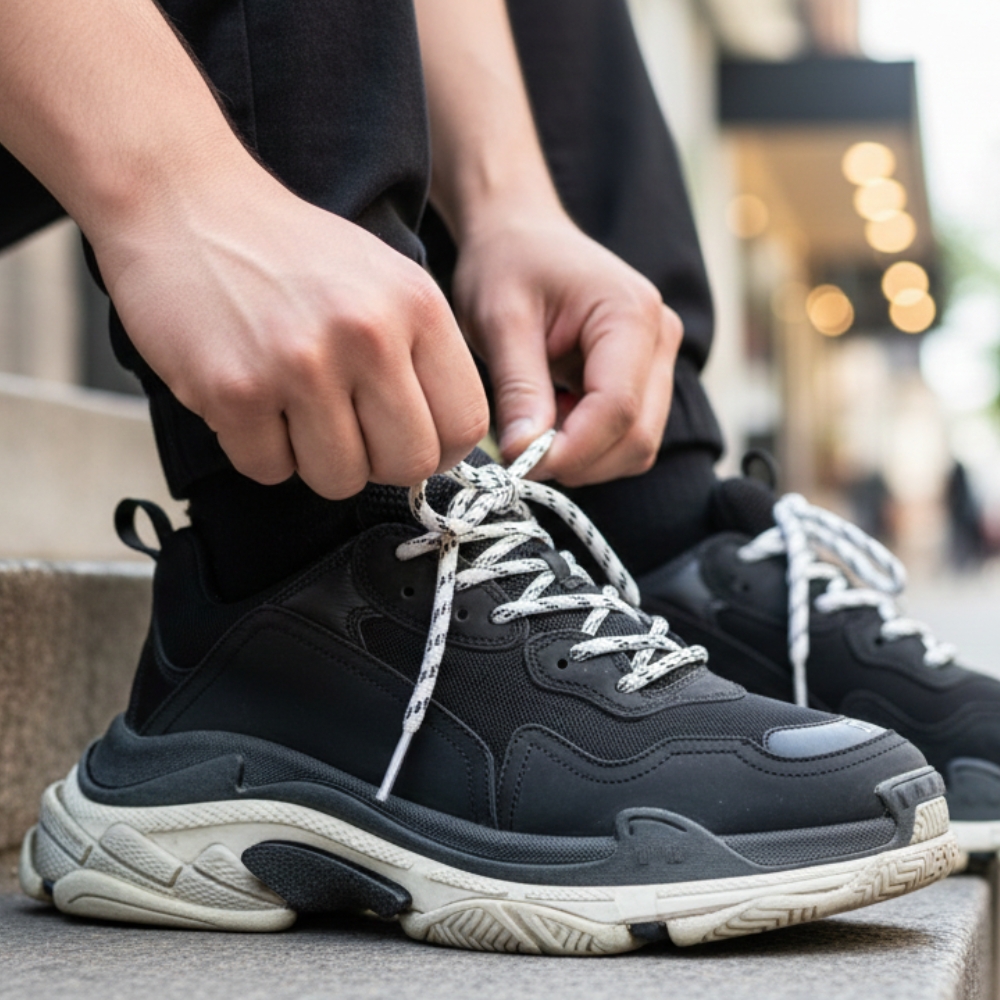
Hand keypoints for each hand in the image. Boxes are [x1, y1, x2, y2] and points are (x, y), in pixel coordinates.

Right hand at [96, 167, 488, 498]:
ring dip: (314, 459)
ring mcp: (300, 365)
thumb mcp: (383, 280)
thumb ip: (422, 356)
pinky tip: (248, 400)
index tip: (407, 439)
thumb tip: (443, 446)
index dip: (438, 447)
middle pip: (410, 464)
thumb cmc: (287, 251)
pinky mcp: (234, 392)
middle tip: (345, 431)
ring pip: (340, 480)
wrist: (182, 201)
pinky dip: (258, 450)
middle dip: (378, 462)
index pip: (466, 424)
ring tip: (291, 407)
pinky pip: (269, 470)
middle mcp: (367, 336)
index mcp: (417, 307)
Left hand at [452, 208, 681, 485]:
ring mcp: (660, 358)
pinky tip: (554, 418)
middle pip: (638, 436)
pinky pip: (630, 435)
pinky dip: (590, 446)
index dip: (571, 450)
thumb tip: (523, 456)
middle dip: (579, 460)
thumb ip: (518, 390)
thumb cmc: (507, 265)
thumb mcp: (499, 321)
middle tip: (520, 456)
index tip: (519, 465)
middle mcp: (661, 336)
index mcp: (631, 313)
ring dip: (585, 457)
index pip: (618, 408)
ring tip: (536, 427)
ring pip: (638, 444)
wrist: (521, 234)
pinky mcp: (646, 376)